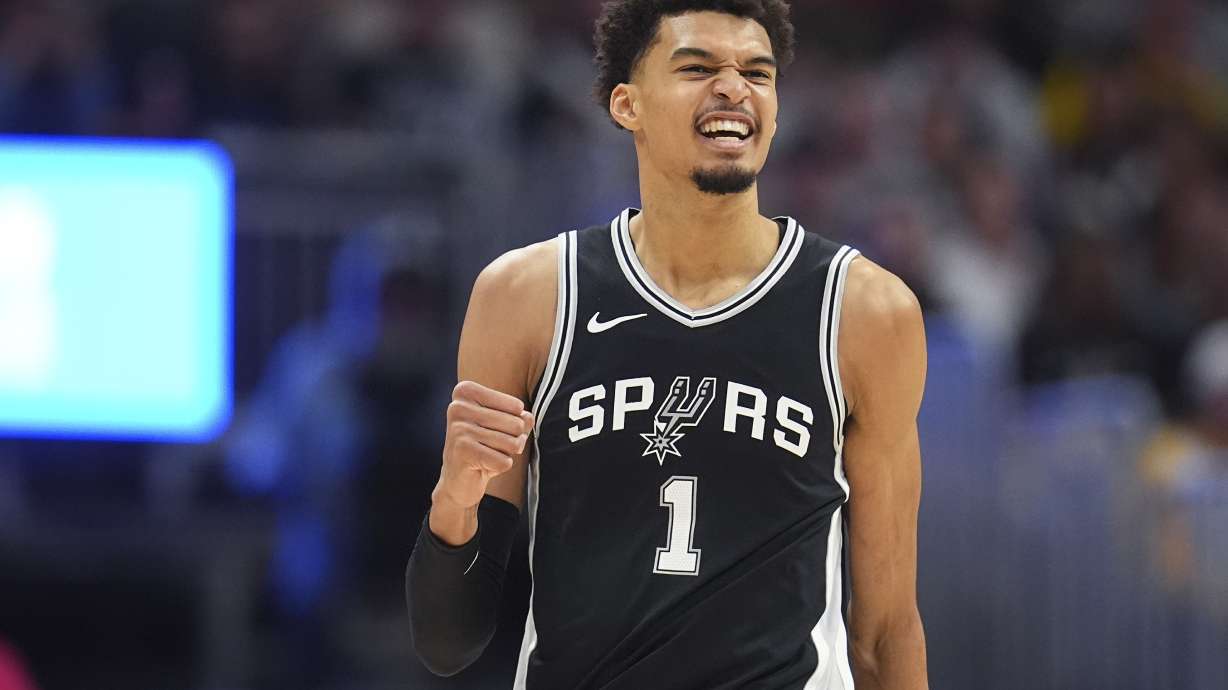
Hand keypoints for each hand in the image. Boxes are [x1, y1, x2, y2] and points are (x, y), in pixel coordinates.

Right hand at [434, 380, 533, 511]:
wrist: (459, 479)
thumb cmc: (484, 446)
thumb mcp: (504, 427)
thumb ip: (521, 418)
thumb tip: (528, 417)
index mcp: (466, 392)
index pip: (517, 406)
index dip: (515, 423)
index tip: (495, 429)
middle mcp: (458, 406)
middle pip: (516, 424)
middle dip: (513, 441)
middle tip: (493, 446)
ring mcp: (459, 428)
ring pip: (512, 443)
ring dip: (507, 454)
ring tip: (490, 455)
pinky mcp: (462, 450)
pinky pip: (504, 461)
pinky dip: (500, 466)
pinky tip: (484, 466)